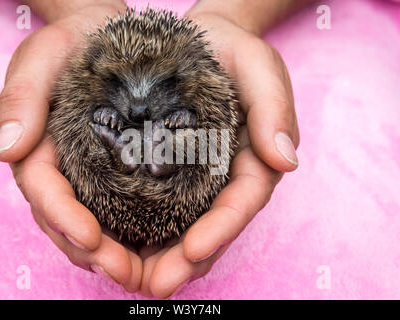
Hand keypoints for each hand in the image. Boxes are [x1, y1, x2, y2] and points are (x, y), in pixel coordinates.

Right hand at [0, 1, 141, 291]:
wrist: (107, 37)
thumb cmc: (71, 44)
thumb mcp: (41, 59)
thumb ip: (21, 99)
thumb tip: (4, 149)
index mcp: (39, 150)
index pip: (45, 192)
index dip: (64, 219)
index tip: (91, 239)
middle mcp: (64, 170)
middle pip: (70, 221)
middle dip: (95, 252)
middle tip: (127, 273)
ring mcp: (92, 175)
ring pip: (97, 225)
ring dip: (116, 254)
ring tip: (144, 273)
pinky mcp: (122, 172)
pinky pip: (126, 209)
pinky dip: (139, 232)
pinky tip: (161, 246)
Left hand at [139, 12, 299, 298]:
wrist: (201, 42)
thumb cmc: (235, 53)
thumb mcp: (259, 68)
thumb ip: (274, 108)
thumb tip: (286, 159)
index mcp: (253, 160)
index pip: (241, 202)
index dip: (221, 229)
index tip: (193, 250)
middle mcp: (224, 177)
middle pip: (210, 226)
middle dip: (185, 260)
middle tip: (155, 284)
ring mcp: (195, 177)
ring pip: (182, 225)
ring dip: (160, 256)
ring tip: (132, 278)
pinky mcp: (167, 170)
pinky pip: (155, 205)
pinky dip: (140, 229)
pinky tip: (118, 245)